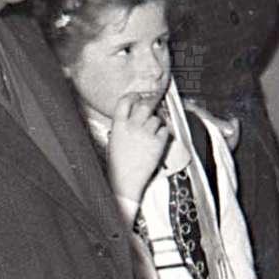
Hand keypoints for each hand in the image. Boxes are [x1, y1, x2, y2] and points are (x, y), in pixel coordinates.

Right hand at [106, 89, 169, 203]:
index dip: (133, 96)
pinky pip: (165, 130)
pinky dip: (163, 132)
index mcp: (118, 125)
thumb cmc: (118, 165)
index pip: (126, 101)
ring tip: (153, 131)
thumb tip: (132, 116)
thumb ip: (122, 126)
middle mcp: (132, 127)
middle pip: (144, 105)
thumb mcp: (113, 141)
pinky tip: (158, 139)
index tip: (138, 97)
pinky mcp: (158, 143)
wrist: (125, 181)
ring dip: (157, 121)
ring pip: (157, 118)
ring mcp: (146, 134)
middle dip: (150, 103)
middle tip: (153, 104)